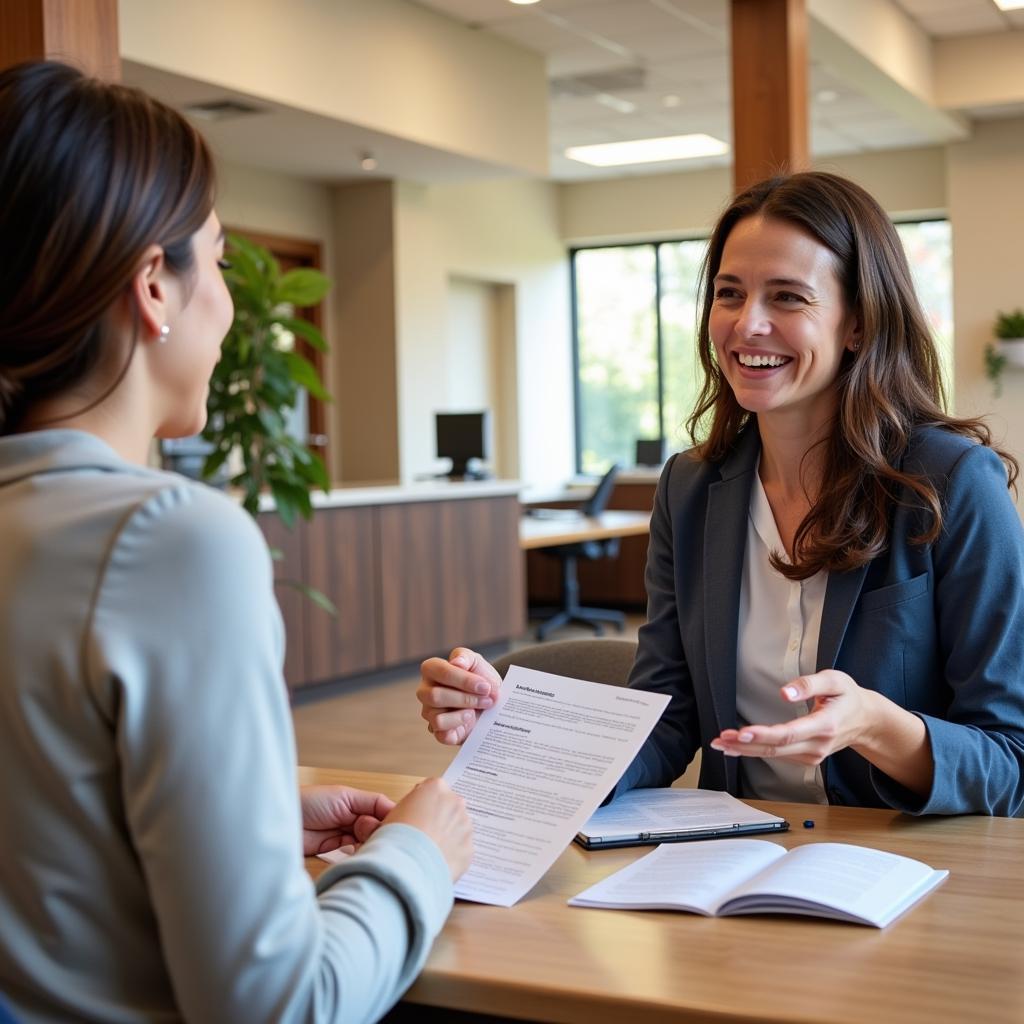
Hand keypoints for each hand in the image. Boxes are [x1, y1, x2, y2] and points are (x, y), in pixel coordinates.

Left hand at [300, 785, 395, 855]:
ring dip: (370, 845)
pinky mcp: (334, 849)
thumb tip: (395, 812)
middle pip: (378, 827)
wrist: (280, 821)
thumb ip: (370, 803)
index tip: (398, 828)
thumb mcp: (344, 797)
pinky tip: (361, 856)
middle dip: (379, 833)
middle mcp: (353, 817)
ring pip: (368, 841)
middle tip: (367, 834)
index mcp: (357, 800)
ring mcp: (344, 833)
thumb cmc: (309, 801)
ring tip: (367, 847)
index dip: (392, 819)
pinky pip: (354, 853)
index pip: (384, 810)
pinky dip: (360, 855)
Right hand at [385, 778, 473, 880]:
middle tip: (422, 834)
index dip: (422, 804)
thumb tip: (416, 811)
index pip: (432, 789)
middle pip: (448, 806)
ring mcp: (465, 826)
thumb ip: (412, 804)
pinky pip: (460, 849)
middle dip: (439, 818)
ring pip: (457, 828)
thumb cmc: (397, 837)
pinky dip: (451, 854)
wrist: (407, 866)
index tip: (415, 815)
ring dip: (447, 836)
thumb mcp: (395, 810)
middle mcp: (455, 802)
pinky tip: (435, 861)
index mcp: (436, 788)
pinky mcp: (469, 848)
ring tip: (427, 851)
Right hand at [417, 647, 501, 745]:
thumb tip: (456, 662)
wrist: (491, 700)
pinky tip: (470, 719)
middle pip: (436, 696)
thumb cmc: (479, 678)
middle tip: (487, 699)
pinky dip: (459, 725)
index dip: (465, 680)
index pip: (441, 672)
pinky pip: (441, 733)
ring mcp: (429, 712)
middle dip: (466, 698)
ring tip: (479, 709)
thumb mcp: (476, 662)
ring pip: (437, 717)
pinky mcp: (438, 731)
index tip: (485, 686)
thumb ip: (465, 657)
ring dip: (464, 713)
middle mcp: (425, 691)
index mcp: (431, 670)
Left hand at [710, 670, 876, 765]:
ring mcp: (813, 754)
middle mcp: (818, 745)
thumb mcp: (835, 680)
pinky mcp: (807, 757)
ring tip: (721, 742)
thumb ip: (810, 684)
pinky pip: (778, 756)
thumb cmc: (848, 696)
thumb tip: (786, 692)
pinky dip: (756, 752)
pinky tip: (737, 747)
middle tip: (720, 738)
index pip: (790, 733)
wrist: (866, 720)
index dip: (764, 734)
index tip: (742, 732)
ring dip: (745, 750)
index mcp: (825, 725)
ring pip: (774, 755)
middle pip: (776, 748)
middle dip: (745, 744)